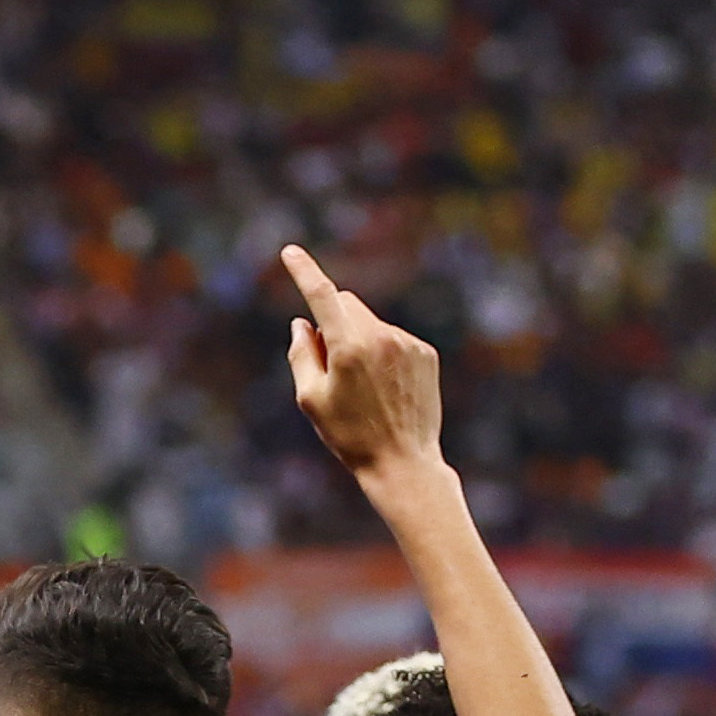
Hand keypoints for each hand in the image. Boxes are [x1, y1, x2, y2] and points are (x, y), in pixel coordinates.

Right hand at [282, 245, 444, 484]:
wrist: (404, 463)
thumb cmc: (350, 436)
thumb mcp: (311, 400)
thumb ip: (301, 354)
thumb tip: (302, 323)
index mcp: (349, 347)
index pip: (322, 295)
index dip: (304, 271)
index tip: (290, 252)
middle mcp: (381, 336)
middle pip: (347, 305)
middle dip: (333, 320)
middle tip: (329, 365)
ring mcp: (407, 343)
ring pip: (370, 323)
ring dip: (359, 339)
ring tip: (364, 388)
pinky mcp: (425, 354)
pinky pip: (393, 339)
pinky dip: (383, 353)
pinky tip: (385, 390)